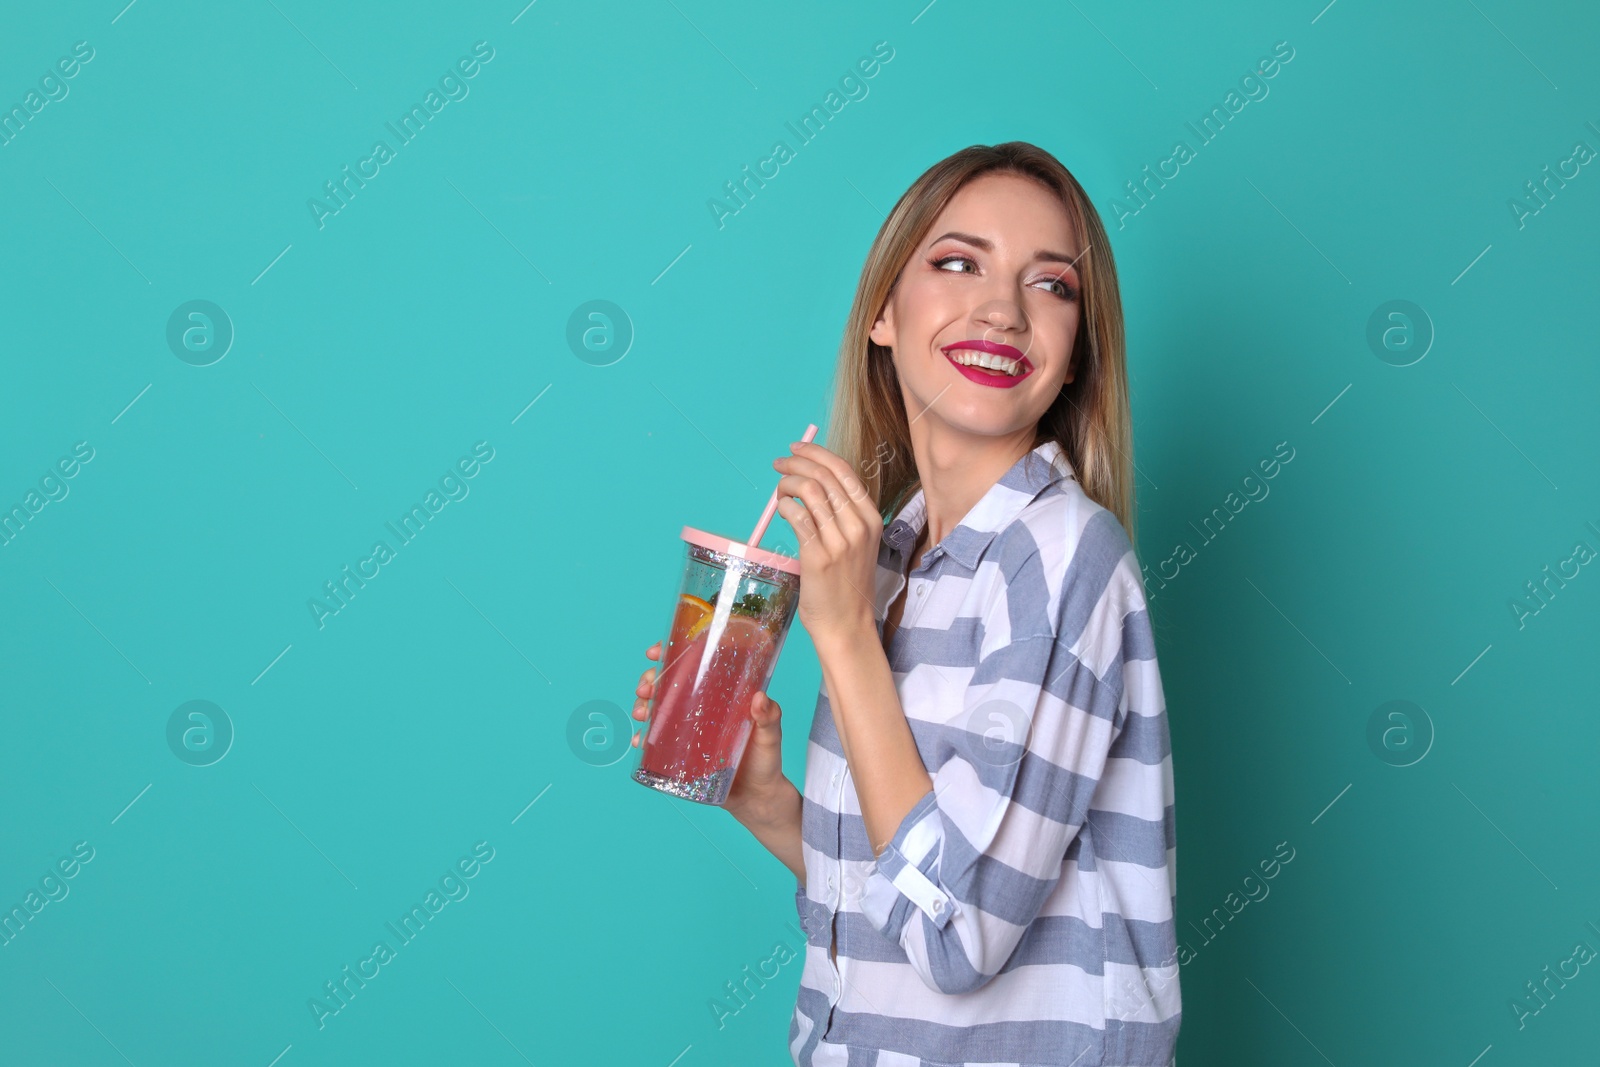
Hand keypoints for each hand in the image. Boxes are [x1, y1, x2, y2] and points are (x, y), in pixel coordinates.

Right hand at [631, 641, 787, 818]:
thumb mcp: (770, 736)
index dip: (671, 653)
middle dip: (649, 681)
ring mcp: (689, 730)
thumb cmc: (766, 761)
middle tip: (645, 688)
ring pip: (658, 710)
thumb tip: (760, 698)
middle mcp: (702, 708)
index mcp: (722, 694)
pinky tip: (640, 739)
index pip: (694, 664)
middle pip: (669, 685)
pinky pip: (656, 742)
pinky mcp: (681, 754)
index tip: (655, 651)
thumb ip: (769, 718)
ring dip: (642, 706)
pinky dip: (644, 738)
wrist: (757, 799)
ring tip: (641, 712)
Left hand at [771, 440, 881, 642]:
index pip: (843, 470)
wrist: (847, 624)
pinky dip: (784, 505)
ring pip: (810, 490)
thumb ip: (840, 515)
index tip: (797, 449)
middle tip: (779, 463)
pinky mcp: (819, 555)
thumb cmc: (846, 584)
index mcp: (870, 517)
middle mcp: (858, 525)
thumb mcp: (855, 543)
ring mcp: (840, 540)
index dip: (817, 454)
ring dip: (788, 482)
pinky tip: (781, 509)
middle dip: (797, 462)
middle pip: (824, 475)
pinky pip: (797, 515)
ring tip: (779, 490)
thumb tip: (810, 483)